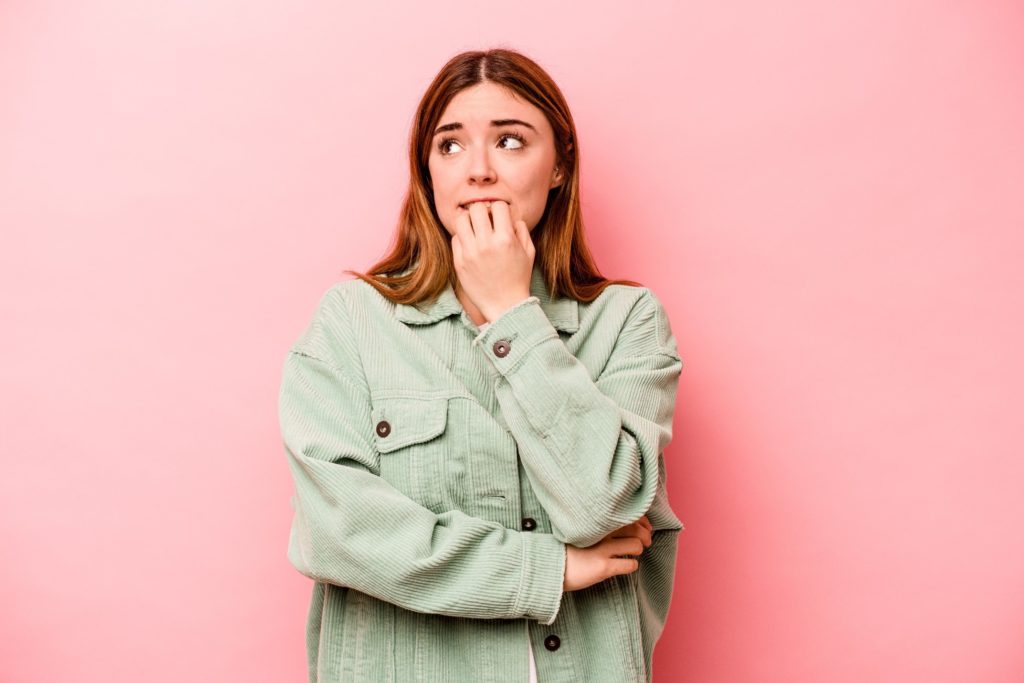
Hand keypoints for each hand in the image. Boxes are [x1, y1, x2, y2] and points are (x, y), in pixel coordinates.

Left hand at [451, 200, 534, 321]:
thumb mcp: (529, 252)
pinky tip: (470, 243)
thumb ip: (521, 229)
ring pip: (461, 219)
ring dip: (469, 220)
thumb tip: (511, 216)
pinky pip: (455, 237)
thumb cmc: (519, 278)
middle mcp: (486, 244)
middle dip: (482, 210)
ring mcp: (470, 253)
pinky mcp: (459, 262)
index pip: (498, 205)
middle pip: (476, 208)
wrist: (505, 305)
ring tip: (475, 228)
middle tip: (485, 219)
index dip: (500, 208)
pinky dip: (463, 236)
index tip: (500, 216)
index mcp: (505, 239)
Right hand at [562, 515, 653, 591]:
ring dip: (639, 549)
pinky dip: (632, 565)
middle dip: (645, 535)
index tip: (643, 525)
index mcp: (595, 520)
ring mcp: (603, 549)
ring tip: (634, 553)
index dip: (641, 520)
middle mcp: (601, 531)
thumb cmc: (563, 546)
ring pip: (636, 545)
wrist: (548, 564)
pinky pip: (629, 564)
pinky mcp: (603, 567)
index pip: (627, 513)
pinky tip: (626, 565)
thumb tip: (619, 521)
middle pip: (636, 528)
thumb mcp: (579, 528)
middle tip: (645, 541)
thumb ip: (597, 523)